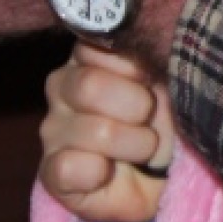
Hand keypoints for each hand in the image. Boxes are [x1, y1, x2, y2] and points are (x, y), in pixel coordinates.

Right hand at [38, 44, 175, 221]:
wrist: (167, 178)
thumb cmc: (167, 121)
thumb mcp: (170, 82)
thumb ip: (152, 57)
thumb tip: (146, 46)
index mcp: (91, 57)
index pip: (94, 43)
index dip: (131, 64)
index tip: (150, 79)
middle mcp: (63, 86)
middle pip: (90, 86)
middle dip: (137, 107)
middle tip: (149, 119)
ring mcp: (53, 129)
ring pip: (95, 131)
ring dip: (135, 145)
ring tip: (142, 150)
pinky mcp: (52, 172)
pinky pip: (70, 168)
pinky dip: (99, 174)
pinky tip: (108, 173)